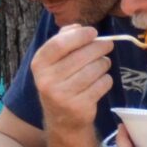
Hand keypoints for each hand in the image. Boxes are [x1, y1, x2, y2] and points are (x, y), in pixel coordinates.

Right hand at [30, 23, 112, 140]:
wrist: (62, 119)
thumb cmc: (60, 81)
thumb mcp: (54, 61)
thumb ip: (63, 39)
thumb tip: (78, 26)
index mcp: (39, 64)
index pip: (59, 44)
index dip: (80, 35)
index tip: (93, 32)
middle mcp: (47, 81)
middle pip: (81, 56)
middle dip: (99, 47)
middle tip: (108, 45)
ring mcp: (62, 96)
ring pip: (94, 70)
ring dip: (104, 63)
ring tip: (103, 63)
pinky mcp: (79, 107)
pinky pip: (102, 84)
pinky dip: (106, 79)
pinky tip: (102, 80)